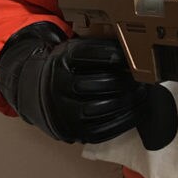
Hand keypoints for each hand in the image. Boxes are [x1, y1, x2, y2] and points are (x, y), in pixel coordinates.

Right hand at [0, 21, 175, 146]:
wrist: (35, 92)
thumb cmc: (65, 68)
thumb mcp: (72, 50)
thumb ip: (96, 48)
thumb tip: (133, 45)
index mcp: (60, 61)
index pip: (89, 55)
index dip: (114, 55)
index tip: (132, 56)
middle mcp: (58, 86)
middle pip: (99, 84)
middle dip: (125, 82)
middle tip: (142, 79)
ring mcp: (63, 112)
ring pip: (102, 108)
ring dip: (128, 102)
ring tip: (141, 94)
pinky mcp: (71, 131)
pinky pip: (101, 130)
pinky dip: (122, 121)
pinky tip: (134, 111)